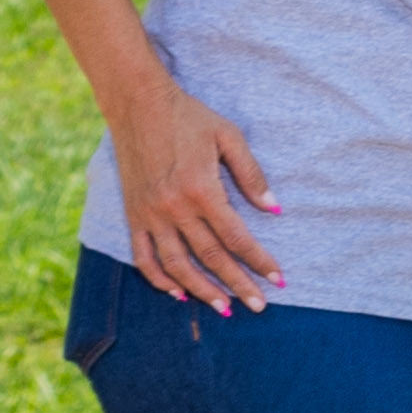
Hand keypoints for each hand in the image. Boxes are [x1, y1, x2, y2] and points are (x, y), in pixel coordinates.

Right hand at [104, 74, 284, 314]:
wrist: (138, 104)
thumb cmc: (189, 117)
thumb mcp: (228, 137)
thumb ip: (250, 174)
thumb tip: (273, 209)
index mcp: (202, 190)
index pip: (237, 237)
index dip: (259, 261)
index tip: (278, 279)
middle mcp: (175, 209)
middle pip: (211, 257)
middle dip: (238, 284)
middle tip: (259, 306)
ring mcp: (151, 215)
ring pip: (177, 265)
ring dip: (201, 290)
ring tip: (224, 308)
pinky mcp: (133, 215)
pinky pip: (143, 256)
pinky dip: (158, 278)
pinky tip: (176, 292)